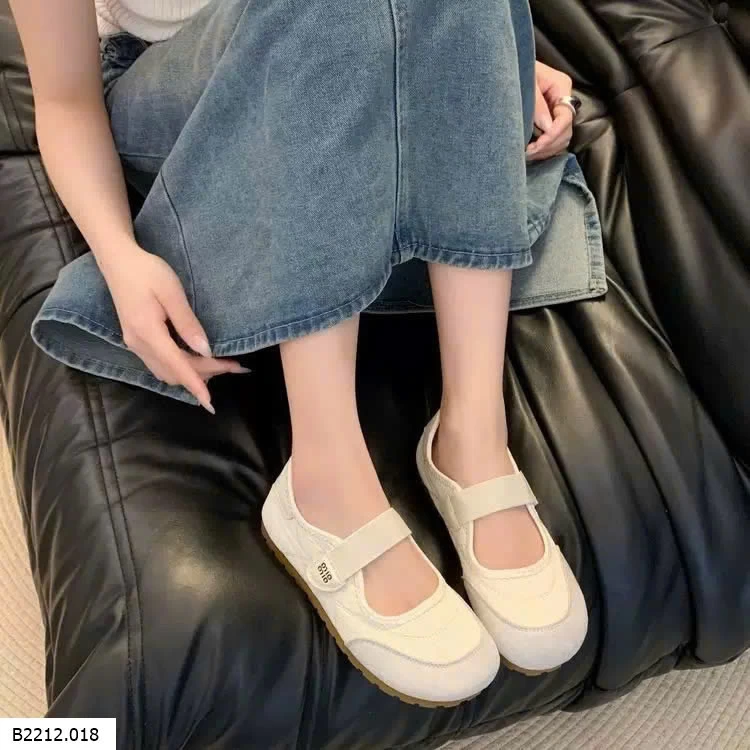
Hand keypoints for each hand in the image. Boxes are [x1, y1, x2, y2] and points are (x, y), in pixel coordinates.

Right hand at [102, 244, 246, 412]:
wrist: (118, 261)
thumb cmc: (147, 271)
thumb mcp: (172, 292)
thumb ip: (188, 323)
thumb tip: (206, 350)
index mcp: (147, 332)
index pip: (177, 366)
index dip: (196, 385)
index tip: (210, 403)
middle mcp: (139, 344)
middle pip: (175, 371)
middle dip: (206, 374)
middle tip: (236, 366)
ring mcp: (135, 344)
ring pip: (167, 372)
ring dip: (194, 373)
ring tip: (223, 365)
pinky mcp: (137, 341)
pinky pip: (161, 364)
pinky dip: (182, 368)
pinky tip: (199, 361)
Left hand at [526, 61, 574, 161]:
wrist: (507, 67)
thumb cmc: (516, 70)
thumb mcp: (526, 84)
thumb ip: (537, 105)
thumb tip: (547, 128)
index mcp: (561, 87)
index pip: (565, 117)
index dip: (553, 134)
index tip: (536, 145)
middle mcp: (563, 99)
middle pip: (566, 131)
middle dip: (549, 145)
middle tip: (528, 152)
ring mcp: (558, 110)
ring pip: (562, 139)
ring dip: (547, 150)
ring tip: (528, 153)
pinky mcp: (550, 119)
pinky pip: (554, 140)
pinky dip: (544, 149)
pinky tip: (531, 150)